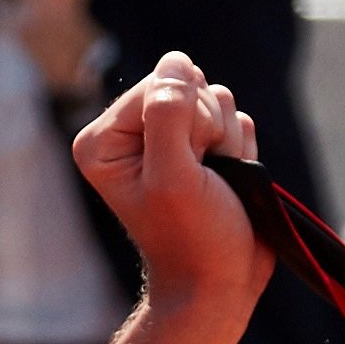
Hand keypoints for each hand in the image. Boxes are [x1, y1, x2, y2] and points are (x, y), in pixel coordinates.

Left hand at [71, 52, 270, 314]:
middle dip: (208, 128)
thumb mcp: (173, 175)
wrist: (219, 282)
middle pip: (188, 86)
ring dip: (227, 141)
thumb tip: (175, 61)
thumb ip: (167, 113)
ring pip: (217, 99)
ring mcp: (169, 138)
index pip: (158, 84)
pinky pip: (236, 118)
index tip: (185, 164)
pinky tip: (229, 180)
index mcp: (103, 140)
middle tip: (202, 176)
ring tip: (214, 183)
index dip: (187, 119)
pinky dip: (241, 149)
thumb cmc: (192, 237)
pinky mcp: (203, 147)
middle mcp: (132, 134)